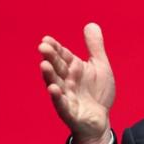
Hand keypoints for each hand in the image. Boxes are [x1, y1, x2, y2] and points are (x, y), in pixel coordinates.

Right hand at [38, 23, 114, 143]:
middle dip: (51, 58)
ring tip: (44, 65)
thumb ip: (95, 47)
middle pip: (58, 68)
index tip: (46, 39)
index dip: (56, 48)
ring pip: (56, 85)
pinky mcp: (70, 112)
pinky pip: (62, 105)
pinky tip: (53, 89)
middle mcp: (68, 81)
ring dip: (50, 76)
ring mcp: (67, 97)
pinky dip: (57, 98)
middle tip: (43, 47)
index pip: (63, 56)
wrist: (100, 119)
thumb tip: (91, 24)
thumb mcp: (99, 66)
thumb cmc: (97, 92)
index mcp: (74, 69)